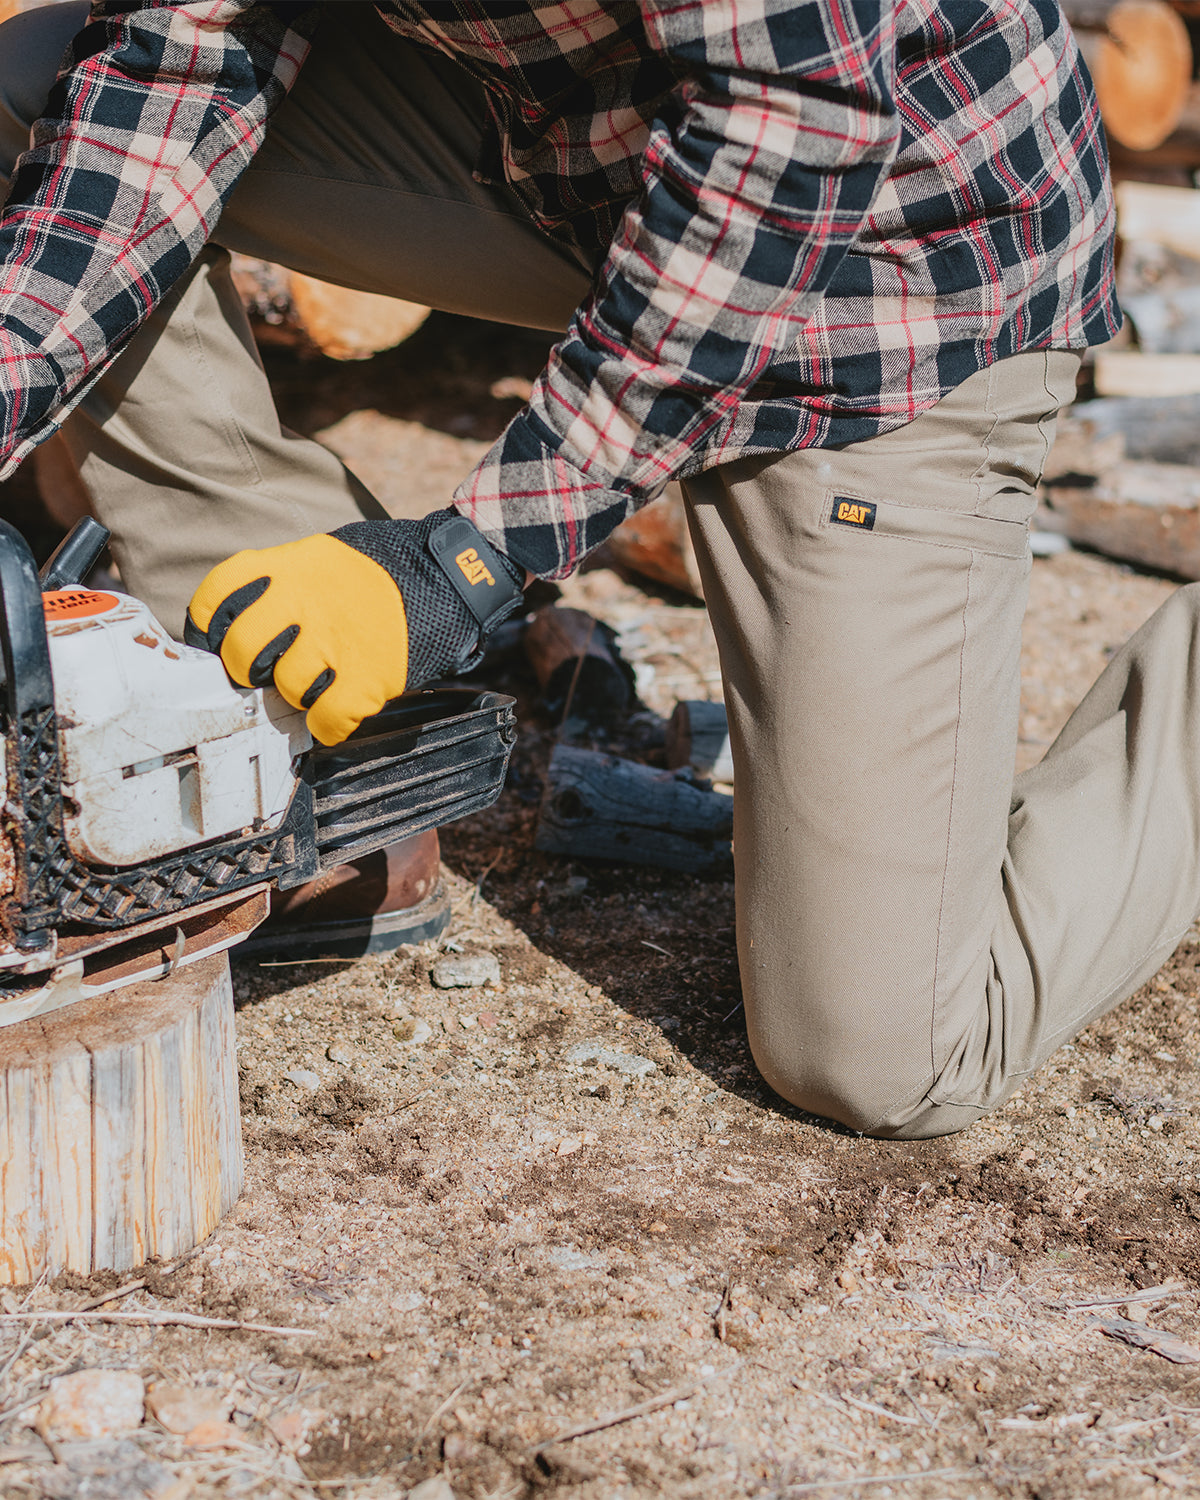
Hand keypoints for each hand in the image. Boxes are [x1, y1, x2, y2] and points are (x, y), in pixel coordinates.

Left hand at [185, 509, 523, 744]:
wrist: (452, 574)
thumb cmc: (385, 567)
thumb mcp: (324, 554)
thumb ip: (283, 580)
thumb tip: (245, 617)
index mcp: (289, 567)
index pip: (216, 598)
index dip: (208, 628)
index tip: (216, 642)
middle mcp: (303, 604)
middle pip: (243, 653)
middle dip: (249, 670)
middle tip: (265, 672)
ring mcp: (335, 643)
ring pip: (288, 690)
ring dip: (298, 695)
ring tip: (319, 682)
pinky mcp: (367, 679)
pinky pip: (326, 721)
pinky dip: (328, 725)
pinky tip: (337, 712)